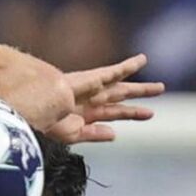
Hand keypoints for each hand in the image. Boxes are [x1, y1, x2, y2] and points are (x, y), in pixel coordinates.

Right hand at [47, 54, 164, 142]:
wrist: (35, 108)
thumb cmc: (46, 123)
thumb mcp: (72, 134)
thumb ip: (93, 134)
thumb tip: (114, 134)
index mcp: (86, 114)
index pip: (114, 112)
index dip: (132, 112)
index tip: (149, 113)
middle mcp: (92, 99)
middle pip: (121, 96)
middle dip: (140, 93)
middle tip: (160, 88)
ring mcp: (92, 89)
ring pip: (121, 85)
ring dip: (139, 85)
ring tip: (160, 85)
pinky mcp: (91, 78)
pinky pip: (112, 71)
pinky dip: (126, 66)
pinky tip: (142, 61)